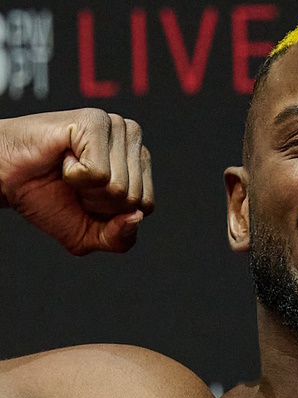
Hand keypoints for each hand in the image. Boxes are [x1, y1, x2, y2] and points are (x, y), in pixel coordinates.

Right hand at [0, 109, 152, 253]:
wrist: (3, 178)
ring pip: (119, 187)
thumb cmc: (45, 197)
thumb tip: (136, 218)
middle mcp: (132, 140)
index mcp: (138, 162)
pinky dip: (74, 175)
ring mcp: (116, 127)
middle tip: (74, 182)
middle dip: (98, 201)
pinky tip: (64, 158)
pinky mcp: (95, 121)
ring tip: (69, 169)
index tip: (87, 195)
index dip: (111, 213)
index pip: (146, 206)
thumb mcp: (89, 233)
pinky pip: (99, 173)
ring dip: (85, 188)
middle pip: (134, 197)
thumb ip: (120, 239)